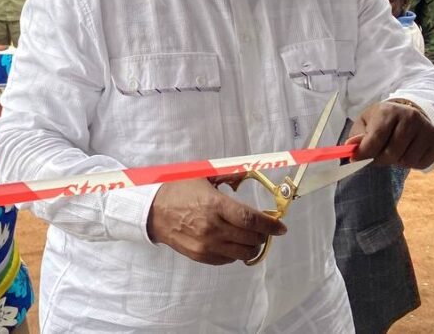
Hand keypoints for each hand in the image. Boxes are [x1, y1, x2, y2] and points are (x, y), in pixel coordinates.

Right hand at [147, 178, 285, 265]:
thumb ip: (229, 176)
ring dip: (252, 246)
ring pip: (242, 253)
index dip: (270, 225)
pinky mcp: (200, 256)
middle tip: (266, 230)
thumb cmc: (179, 191)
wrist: (153, 211)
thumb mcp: (204, 177)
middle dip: (263, 235)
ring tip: (252, 238)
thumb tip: (251, 172)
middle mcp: (212, 227)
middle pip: (250, 238)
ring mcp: (206, 244)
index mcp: (214, 205)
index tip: (280, 228)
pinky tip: (234, 243)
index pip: (250, 219)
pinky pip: (228, 259)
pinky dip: (236, 253)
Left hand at [354, 101, 433, 168]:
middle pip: (392, 153)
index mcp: (390, 111)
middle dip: (380, 160)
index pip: (376, 138)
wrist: (408, 112)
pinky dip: (411, 164)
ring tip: (394, 151)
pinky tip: (407, 152)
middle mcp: (411, 117)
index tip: (355, 159)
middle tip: (377, 156)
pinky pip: (421, 163)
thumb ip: (358, 136)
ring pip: (407, 161)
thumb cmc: (383, 120)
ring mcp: (426, 128)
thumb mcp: (365, 123)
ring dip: (397, 162)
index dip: (364, 153)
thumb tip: (351, 146)